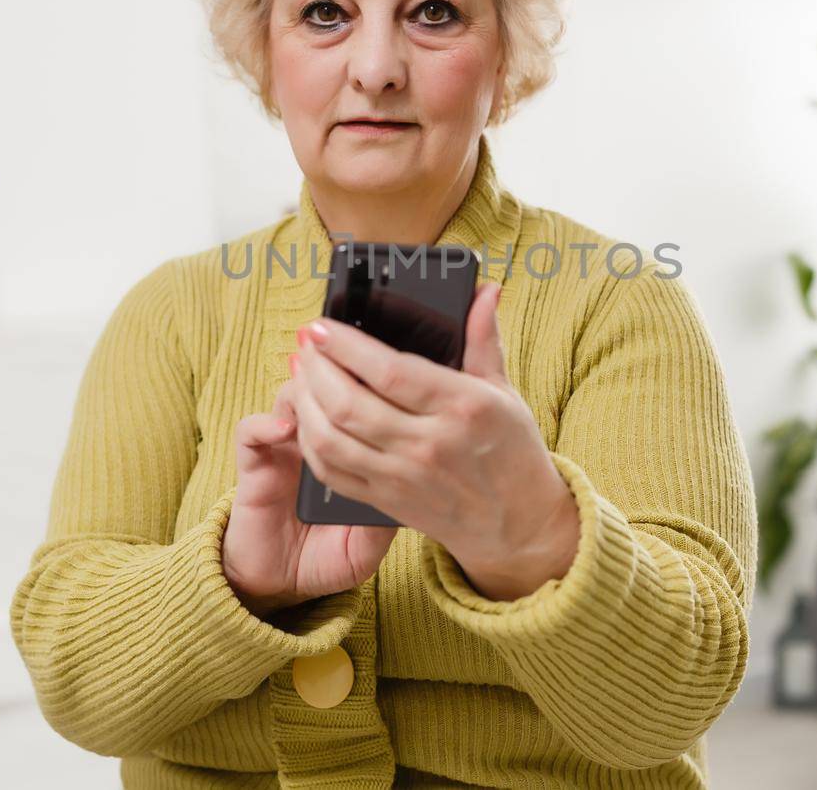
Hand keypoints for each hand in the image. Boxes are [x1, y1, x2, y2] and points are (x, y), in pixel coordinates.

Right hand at [221, 372, 398, 618]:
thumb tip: (411, 489)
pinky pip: (251, 431)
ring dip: (306, 389)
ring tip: (320, 390)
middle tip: (351, 360)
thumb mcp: (366, 547)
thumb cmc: (325, 560)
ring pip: (291, 399)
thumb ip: (384, 520)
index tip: (390, 373)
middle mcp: (316, 444)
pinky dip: (267, 423)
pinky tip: (287, 428)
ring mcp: (283, 451)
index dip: (369, 385)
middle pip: (327, 390)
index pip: (358, 406)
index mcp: (347, 453)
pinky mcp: (254, 466)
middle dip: (339, 372)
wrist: (276, 585)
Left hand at [291, 281, 580, 601]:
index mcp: (463, 408)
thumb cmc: (512, 451)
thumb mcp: (504, 392)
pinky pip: (332, 471)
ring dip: (304, 402)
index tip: (321, 326)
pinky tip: (307, 415)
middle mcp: (429, 445)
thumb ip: (484, 339)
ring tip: (300, 373)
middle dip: (316, 367)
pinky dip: (310, 441)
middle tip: (305, 342)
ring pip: (331, 438)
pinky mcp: (386, 500)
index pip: (390, 372)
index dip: (346, 346)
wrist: (516, 525)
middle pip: (349, 404)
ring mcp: (403, 477)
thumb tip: (485, 291)